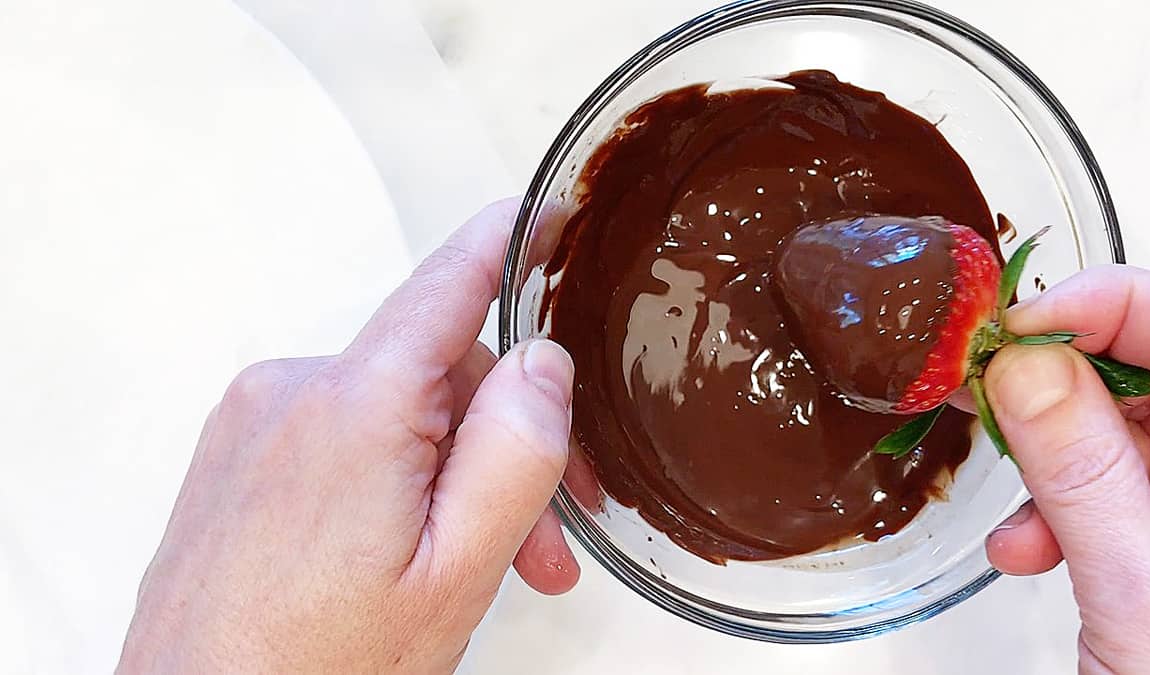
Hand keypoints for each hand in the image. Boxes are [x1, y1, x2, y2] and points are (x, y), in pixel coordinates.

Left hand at [118, 200, 579, 672]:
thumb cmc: (316, 669)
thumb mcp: (456, 570)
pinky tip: (410, 549)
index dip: (508, 240)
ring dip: (452, 474)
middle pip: (438, 373)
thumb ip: (514, 452)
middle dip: (505, 442)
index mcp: (354, 405)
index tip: (548, 210)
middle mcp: (293, 391)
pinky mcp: (239, 454)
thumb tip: (543, 360)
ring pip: (395, 412)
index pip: (448, 283)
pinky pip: (343, 436)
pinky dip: (393, 478)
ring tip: (484, 567)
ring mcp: (256, 421)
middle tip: (545, 540)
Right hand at [982, 266, 1149, 673]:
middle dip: (1065, 396)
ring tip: (1022, 522)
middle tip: (989, 395)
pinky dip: (1066, 513)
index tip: (1019, 323)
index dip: (1110, 306)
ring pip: (1134, 438)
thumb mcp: (1145, 598)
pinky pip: (1122, 494)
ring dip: (1057, 472)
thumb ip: (1083, 475)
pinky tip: (1035, 548)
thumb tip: (1028, 367)